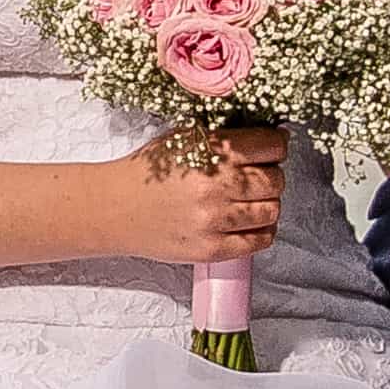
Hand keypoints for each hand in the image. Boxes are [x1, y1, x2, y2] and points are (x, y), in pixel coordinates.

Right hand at [115, 127, 287, 265]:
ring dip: (265, 204)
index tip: (268, 150)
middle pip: (276, 180)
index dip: (274, 147)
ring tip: (247, 201)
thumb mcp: (184, 140)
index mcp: (212, 151)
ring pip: (272, 210)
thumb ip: (225, 139)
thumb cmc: (147, 172)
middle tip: (253, 177)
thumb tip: (270, 140)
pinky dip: (261, 230)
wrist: (113, 208)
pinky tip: (246, 221)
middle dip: (269, 176)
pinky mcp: (212, 249)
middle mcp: (217, 185)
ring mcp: (216, 220)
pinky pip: (260, 240)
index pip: (274, 146)